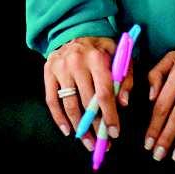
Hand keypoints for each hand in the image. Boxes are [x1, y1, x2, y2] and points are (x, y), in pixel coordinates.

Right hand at [44, 35, 134, 152]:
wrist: (74, 30)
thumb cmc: (100, 48)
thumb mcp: (117, 55)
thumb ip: (125, 77)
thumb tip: (123, 103)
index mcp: (96, 57)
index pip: (103, 92)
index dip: (109, 115)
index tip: (114, 132)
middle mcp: (77, 62)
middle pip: (87, 102)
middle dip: (96, 126)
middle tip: (103, 143)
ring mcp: (61, 67)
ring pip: (70, 105)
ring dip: (80, 128)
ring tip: (88, 142)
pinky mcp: (48, 71)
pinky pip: (52, 100)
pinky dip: (59, 118)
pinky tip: (67, 130)